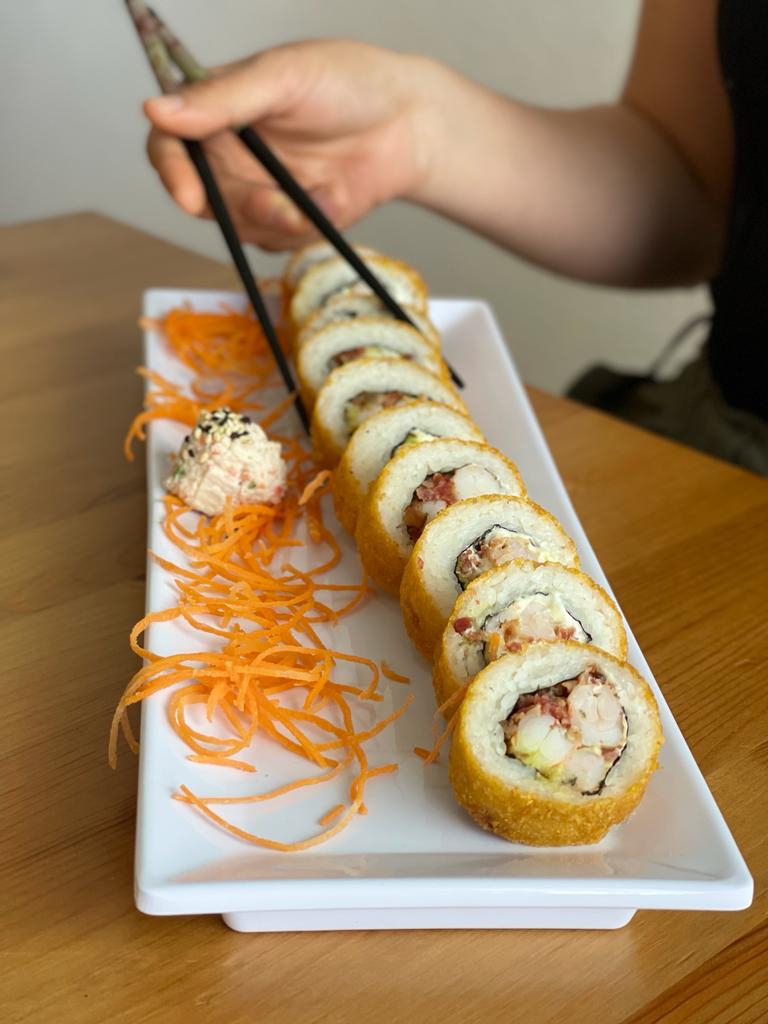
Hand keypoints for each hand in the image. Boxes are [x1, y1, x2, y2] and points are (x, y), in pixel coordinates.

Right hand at [144, 40, 440, 249]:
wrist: (409, 124)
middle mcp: (231, 154)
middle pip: (203, 199)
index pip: (169, 145)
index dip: (173, 173)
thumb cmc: (350, 82)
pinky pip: (276, 243)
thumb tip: (156, 108)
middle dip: (243, 207)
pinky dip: (305, 229)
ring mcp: (259, 190)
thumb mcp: (285, 77)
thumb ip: (224, 97)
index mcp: (217, 109)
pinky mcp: (288, 221)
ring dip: (279, 222)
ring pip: (239, 228)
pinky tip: (334, 199)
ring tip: (323, 193)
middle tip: (281, 205)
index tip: (190, 197)